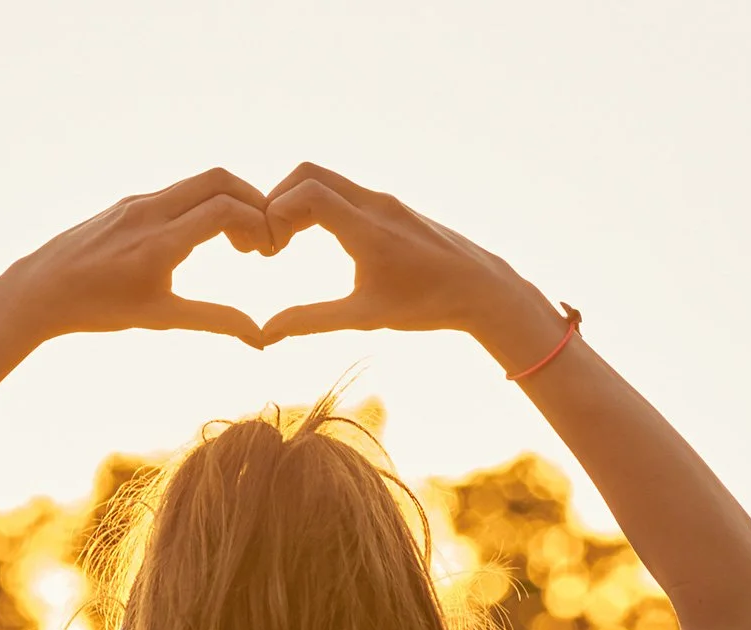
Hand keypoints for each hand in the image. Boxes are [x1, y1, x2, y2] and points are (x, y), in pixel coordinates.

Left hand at [0, 168, 274, 348]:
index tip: (267, 250)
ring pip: (196, 183)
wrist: (40, 290)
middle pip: (218, 180)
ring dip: (228, 202)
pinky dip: (201, 205)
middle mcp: (149, 211)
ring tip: (238, 242)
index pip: (225, 209)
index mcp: (159, 241)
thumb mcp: (161, 317)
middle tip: (262, 237)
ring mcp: (136, 202)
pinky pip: (175, 192)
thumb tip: (260, 337)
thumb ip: (214, 319)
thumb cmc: (98, 308)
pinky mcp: (126, 203)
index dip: (258, 223)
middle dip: (252, 200)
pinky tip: (203, 235)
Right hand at [258, 163, 558, 346]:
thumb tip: (266, 334)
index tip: (271, 249)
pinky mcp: (392, 207)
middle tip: (271, 240)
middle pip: (309, 174)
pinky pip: (345, 192)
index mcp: (367, 228)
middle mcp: (375, 204)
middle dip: (278, 200)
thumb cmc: (427, 304)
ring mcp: (385, 201)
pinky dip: (319, 205)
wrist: (483, 289)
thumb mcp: (365, 316)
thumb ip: (311, 320)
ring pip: (327, 180)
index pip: (306, 193)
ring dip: (298, 202)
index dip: (275, 213)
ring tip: (287, 242)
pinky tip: (316, 237)